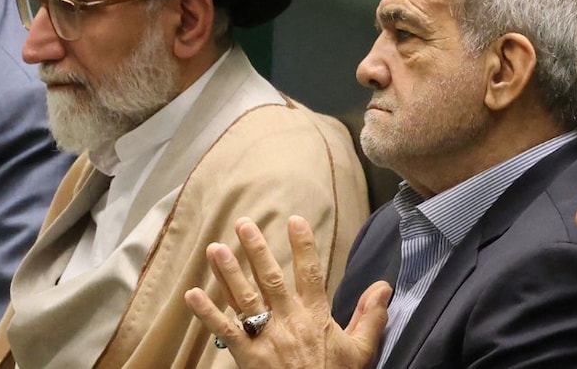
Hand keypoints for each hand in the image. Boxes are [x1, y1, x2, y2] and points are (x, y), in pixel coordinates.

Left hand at [184, 216, 391, 368]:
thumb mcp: (360, 351)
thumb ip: (370, 317)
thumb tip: (384, 286)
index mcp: (316, 317)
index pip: (310, 275)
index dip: (303, 247)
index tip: (294, 220)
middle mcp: (289, 321)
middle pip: (271, 280)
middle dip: (256, 250)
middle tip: (243, 224)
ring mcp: (266, 338)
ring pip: (245, 299)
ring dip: (228, 273)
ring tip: (215, 249)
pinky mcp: (247, 355)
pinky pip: (224, 331)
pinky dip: (207, 313)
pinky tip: (192, 294)